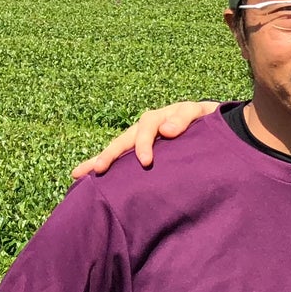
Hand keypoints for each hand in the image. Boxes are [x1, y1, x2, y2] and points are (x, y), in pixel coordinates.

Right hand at [71, 101, 219, 179]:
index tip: (145, 161)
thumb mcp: (199, 113)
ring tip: (78, 174)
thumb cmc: (206, 119)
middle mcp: (145, 129)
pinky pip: (122, 159)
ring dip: (99, 160)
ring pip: (117, 149)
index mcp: (158, 119)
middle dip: (110, 154)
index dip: (144, 144)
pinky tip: (88, 178)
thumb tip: (167, 130)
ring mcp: (141, 140)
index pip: (146, 129)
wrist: (212, 125)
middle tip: (99, 169)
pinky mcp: (141, 153)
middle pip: (123, 140)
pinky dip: (106, 166)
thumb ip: (185, 118)